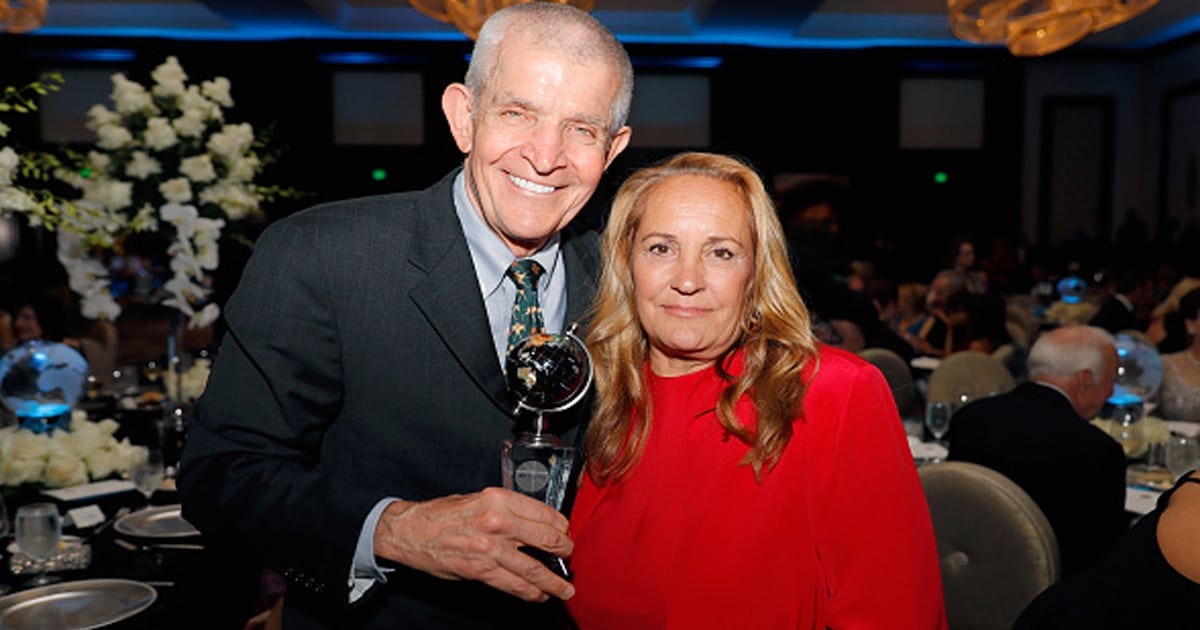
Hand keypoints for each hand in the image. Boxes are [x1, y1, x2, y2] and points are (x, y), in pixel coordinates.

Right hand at [373, 487, 574, 601]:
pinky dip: (531, 592)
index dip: (561, 527)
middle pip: (547, 540)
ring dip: (554, 582)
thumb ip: (509, 510)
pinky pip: (514, 584)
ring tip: (564, 589)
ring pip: (534, 568)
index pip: (546, 514)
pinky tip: (539, 594)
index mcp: (500, 499)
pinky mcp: (480, 570)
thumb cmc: (443, 514)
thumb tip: (535, 525)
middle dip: (564, 552)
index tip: (564, 533)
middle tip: (569, 557)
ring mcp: (490, 547)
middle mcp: (498, 521)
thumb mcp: (481, 499)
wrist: (411, 530)